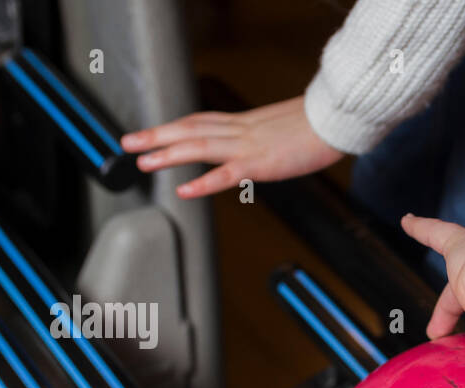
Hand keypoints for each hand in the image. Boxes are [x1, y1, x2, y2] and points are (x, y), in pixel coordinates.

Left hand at [120, 97, 342, 198]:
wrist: (336, 120)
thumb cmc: (319, 126)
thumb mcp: (286, 127)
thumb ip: (268, 136)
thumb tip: (264, 143)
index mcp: (246, 122)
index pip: (201, 120)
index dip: (173, 125)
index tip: (153, 130)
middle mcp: (241, 131)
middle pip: (190, 129)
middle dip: (156, 135)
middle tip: (128, 142)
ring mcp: (248, 147)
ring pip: (198, 147)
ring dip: (167, 154)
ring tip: (142, 161)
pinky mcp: (260, 165)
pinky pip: (225, 174)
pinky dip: (202, 182)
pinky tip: (184, 189)